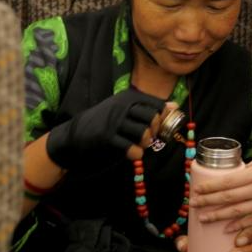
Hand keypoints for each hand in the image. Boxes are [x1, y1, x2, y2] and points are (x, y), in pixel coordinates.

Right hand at [46, 90, 164, 169]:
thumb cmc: (106, 121)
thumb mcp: (125, 108)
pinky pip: (130, 147)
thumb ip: (148, 107)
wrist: (76, 132)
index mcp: (129, 97)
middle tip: (150, 136)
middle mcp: (122, 106)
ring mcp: (114, 121)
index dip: (164, 117)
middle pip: (153, 118)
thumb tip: (174, 106)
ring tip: (141, 145)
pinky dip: (136, 153)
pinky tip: (133, 154)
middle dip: (156, 130)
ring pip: (144, 133)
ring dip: (146, 142)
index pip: (156, 104)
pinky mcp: (107, 137)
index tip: (162, 126)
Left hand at [190, 148, 251, 231]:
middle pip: (228, 198)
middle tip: (193, 206)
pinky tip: (227, 228)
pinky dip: (239, 225)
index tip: (196, 189)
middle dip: (208, 202)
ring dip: (218, 216)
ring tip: (204, 218)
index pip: (226, 181)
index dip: (209, 187)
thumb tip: (240, 174)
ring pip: (238, 212)